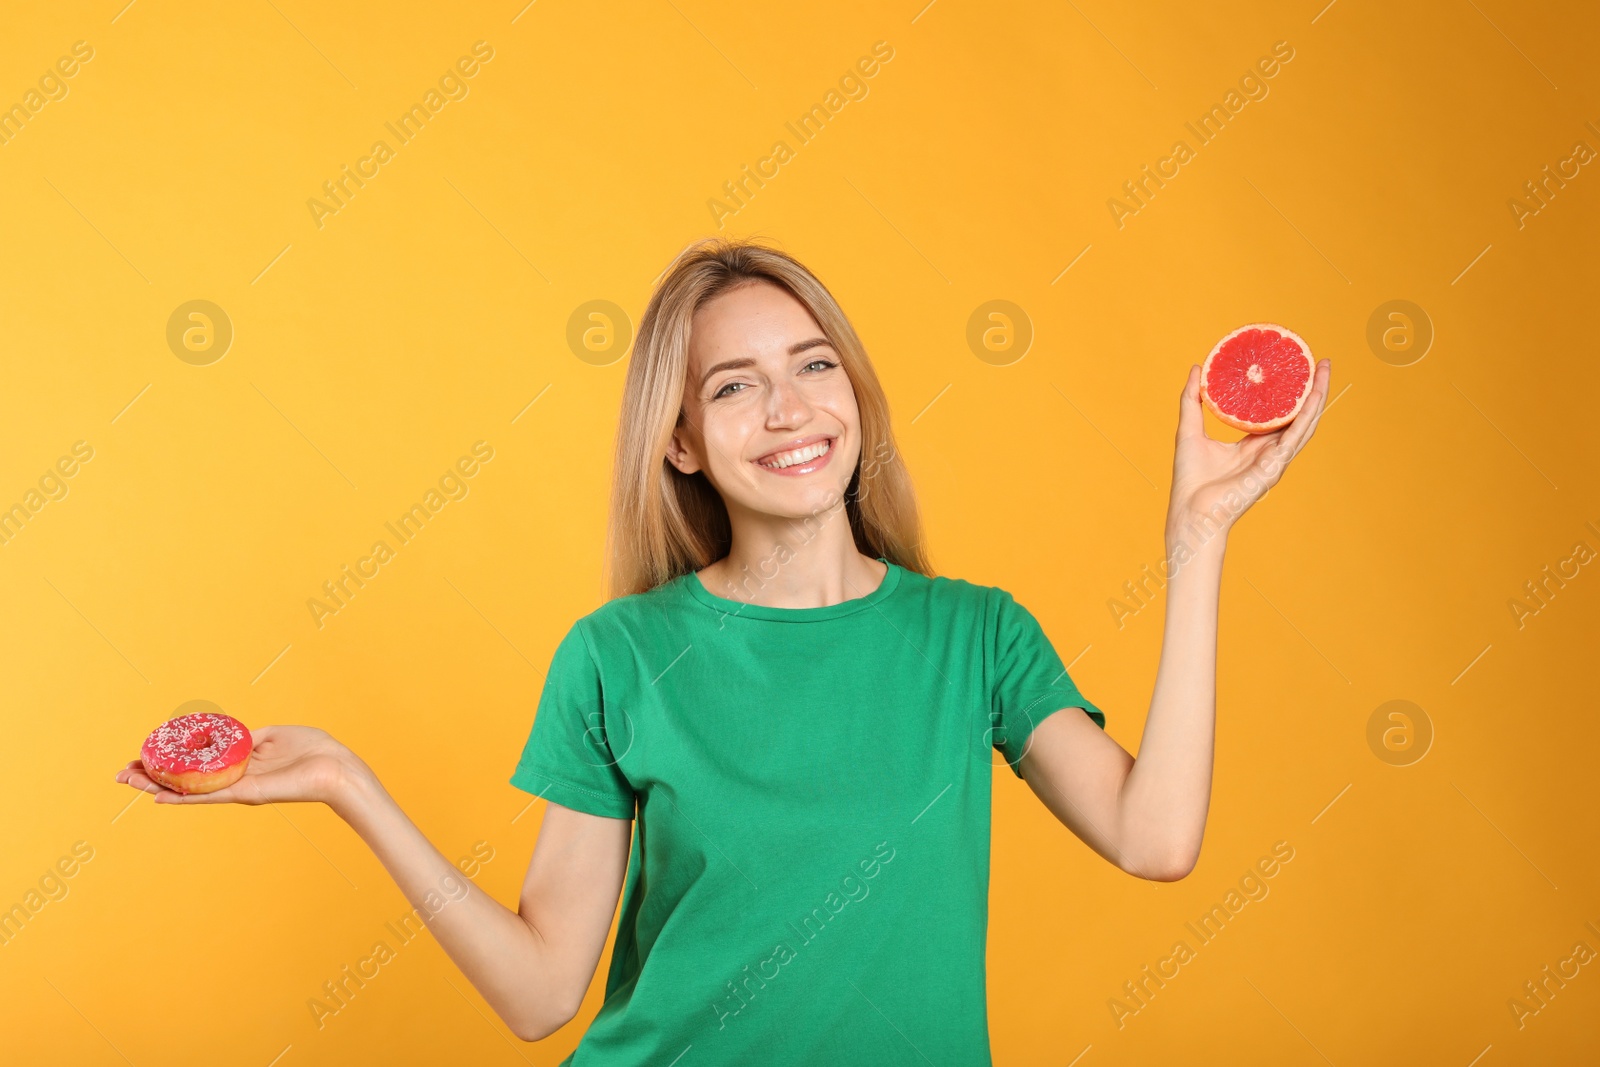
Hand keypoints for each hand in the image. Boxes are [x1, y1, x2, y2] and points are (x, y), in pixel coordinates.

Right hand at [114, 725, 366, 807]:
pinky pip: (211, 797)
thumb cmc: (313, 751)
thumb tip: (228, 732)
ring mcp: (238, 789)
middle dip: (151, 776)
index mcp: (239, 765)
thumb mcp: (274, 735)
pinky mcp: (247, 794)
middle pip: (185, 780)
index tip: (142, 756)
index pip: (196, 764)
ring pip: (190, 790)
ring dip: (157, 787)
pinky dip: (185, 798)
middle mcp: (233, 780)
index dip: (169, 761)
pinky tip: (161, 797)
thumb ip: (248, 736)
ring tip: (130, 782)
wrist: (336, 767)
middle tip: (121, 773)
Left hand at [1167, 358, 1330, 543]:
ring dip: (1318, 396)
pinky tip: (1316, 395)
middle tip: (1319, 360)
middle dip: (1311, 388)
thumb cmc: (1190, 478)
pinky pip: (1296, 436)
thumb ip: (1191, 401)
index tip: (1292, 365)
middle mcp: (1268, 451)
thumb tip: (1196, 368)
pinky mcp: (1275, 466)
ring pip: (1304, 422)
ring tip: (1325, 369)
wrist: (1191, 510)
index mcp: (1252, 445)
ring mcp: (1275, 459)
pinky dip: (1308, 415)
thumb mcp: (1189, 430)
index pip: (1276, 413)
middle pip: (1297, 415)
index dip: (1286, 391)